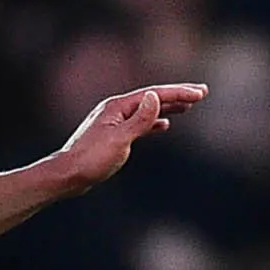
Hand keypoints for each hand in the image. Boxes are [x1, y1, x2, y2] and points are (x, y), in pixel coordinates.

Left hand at [50, 83, 207, 192]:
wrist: (68, 175)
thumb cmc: (91, 159)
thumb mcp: (119, 139)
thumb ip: (140, 119)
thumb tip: (156, 97)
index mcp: (117, 107)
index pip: (154, 95)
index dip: (178, 93)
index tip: (200, 93)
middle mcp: (115, 110)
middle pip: (152, 99)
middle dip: (177, 96)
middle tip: (201, 93)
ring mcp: (114, 122)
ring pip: (147, 110)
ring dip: (168, 107)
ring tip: (188, 106)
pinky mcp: (113, 135)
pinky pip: (139, 123)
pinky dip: (154, 122)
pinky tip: (164, 126)